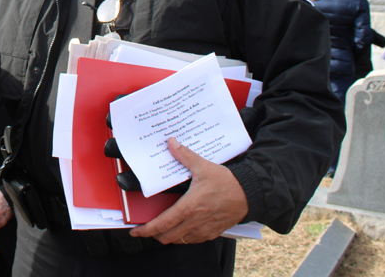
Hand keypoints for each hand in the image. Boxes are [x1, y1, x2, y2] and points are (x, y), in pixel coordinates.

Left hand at [129, 138, 247, 244]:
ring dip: (167, 236)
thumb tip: (171, 143)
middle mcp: (194, 222)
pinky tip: (179, 228)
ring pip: (179, 240)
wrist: (249, 195)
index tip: (135, 231)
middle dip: (153, 235)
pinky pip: (191, 240)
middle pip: (167, 237)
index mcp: (189, 207)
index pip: (162, 224)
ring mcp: (203, 230)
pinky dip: (181, 237)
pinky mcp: (211, 233)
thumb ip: (185, 155)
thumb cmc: (227, 183)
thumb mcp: (204, 167)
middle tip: (144, 229)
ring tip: (160, 228)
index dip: (146, 230)